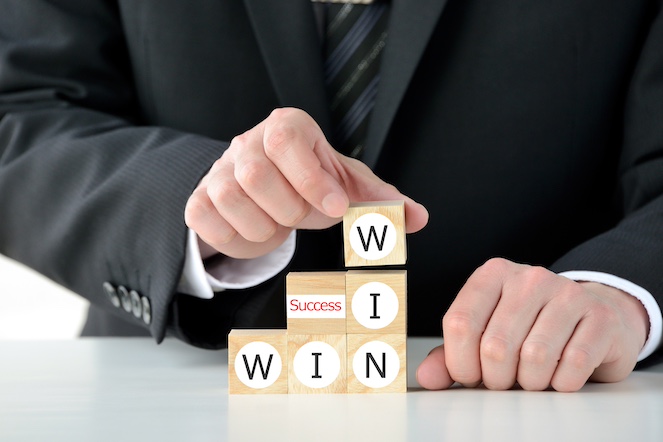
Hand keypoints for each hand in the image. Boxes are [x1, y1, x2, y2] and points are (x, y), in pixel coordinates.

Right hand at [185, 107, 428, 258]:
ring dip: (264, 226)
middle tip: (302, 215)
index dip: (310, 178)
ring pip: (228, 198)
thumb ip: (381, 201)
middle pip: (255, 173)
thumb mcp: (348, 188)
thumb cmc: (311, 185)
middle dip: (288, 208)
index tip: (337, 208)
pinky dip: (235, 237)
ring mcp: (217, 170)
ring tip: (278, 222)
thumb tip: (419, 218)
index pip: (287, 140)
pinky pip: (206, 221)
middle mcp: (247, 142)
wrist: (269, 194)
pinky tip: (252, 230)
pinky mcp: (198, 199)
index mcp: (287, 128)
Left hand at [416, 258, 648, 391]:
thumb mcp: (486, 334)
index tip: (470, 376)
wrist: (594, 316)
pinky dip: (562, 383)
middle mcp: (529, 277)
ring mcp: (568, 292)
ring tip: (533, 378)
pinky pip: (573, 365)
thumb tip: (426, 378)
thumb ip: (452, 354)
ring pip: (535, 358)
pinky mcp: (600, 316)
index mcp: (492, 275)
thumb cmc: (532, 329)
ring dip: (530, 383)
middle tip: (505, 381)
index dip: (460, 362)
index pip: (460, 322)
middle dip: (496, 379)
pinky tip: (561, 375)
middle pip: (495, 346)